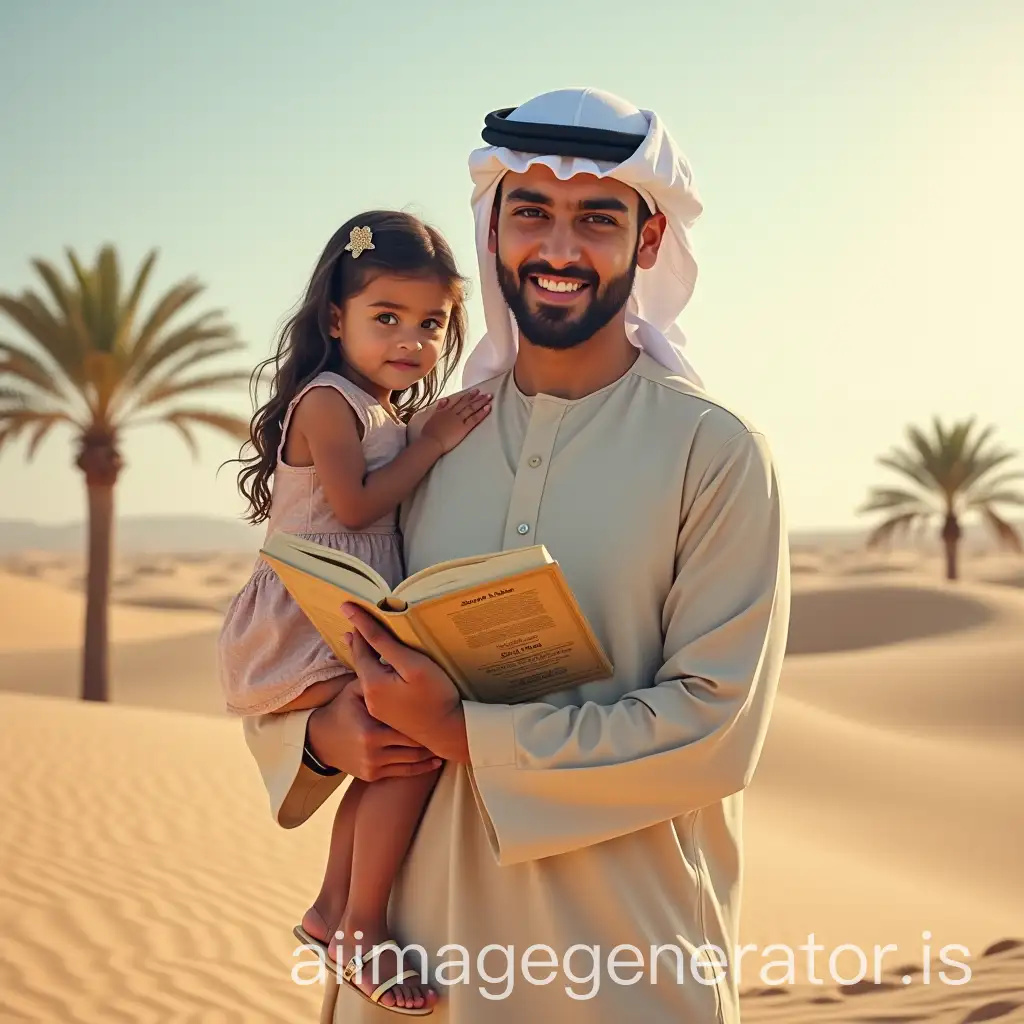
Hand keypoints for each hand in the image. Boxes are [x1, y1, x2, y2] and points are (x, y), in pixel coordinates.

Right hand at [306, 676, 442, 781]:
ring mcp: (373, 765)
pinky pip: (404, 773)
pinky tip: (436, 760)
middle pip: (413, 743)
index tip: (444, 709)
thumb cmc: (342, 709)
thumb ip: (373, 674)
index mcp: (370, 728)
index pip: (407, 723)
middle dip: (431, 735)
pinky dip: (422, 768)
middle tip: (452, 728)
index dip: (427, 717)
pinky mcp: (373, 775)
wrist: (321, 740)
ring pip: (412, 760)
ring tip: (448, 742)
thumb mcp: (354, 690)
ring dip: (431, 752)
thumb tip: (380, 643)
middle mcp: (372, 750)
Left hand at [342, 604, 469, 762]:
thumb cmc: (435, 696)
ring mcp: (377, 709)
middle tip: (353, 624)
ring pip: (367, 675)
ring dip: (366, 657)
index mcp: (373, 683)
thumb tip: (358, 624)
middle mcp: (370, 697)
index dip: (357, 625)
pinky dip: (374, 672)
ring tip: (364, 643)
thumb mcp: (412, 664)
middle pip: (361, 663)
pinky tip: (381, 669)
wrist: (448, 733)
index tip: (347, 606)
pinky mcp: (388, 716)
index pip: (361, 647)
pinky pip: (375, 687)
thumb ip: (385, 644)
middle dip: (358, 642)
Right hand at [420, 388, 491, 454]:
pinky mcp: (464, 428)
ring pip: (471, 408)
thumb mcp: (432, 417)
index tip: (473, 392)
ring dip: (481, 402)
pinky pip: (474, 419)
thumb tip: (444, 400)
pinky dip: (482, 413)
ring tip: (489, 397)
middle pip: (466, 403)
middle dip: (475, 397)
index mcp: (445, 411)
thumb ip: (439, 408)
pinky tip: (488, 408)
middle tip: (483, 392)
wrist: (431, 441)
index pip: (458, 401)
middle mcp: (453, 413)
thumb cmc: (429, 433)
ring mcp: (459, 420)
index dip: (466, 396)